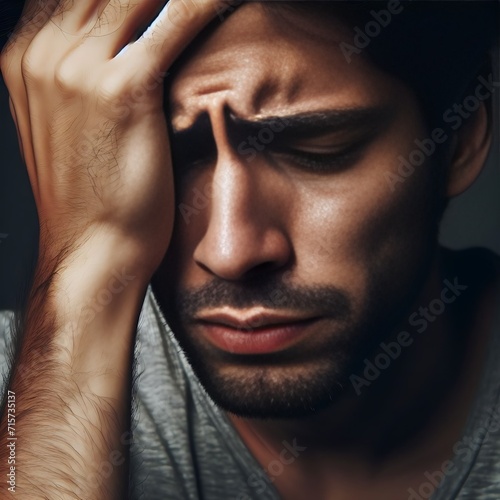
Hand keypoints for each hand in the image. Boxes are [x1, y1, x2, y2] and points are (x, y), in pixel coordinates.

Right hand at [1, 0, 225, 276]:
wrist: (92, 250)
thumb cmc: (93, 199)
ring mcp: (77, 68)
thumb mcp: (71, 129)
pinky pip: (173, 21)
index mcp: (28, 58)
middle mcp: (45, 53)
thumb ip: (83, 80)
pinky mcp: (121, 90)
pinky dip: (206, 4)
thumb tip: (123, 54)